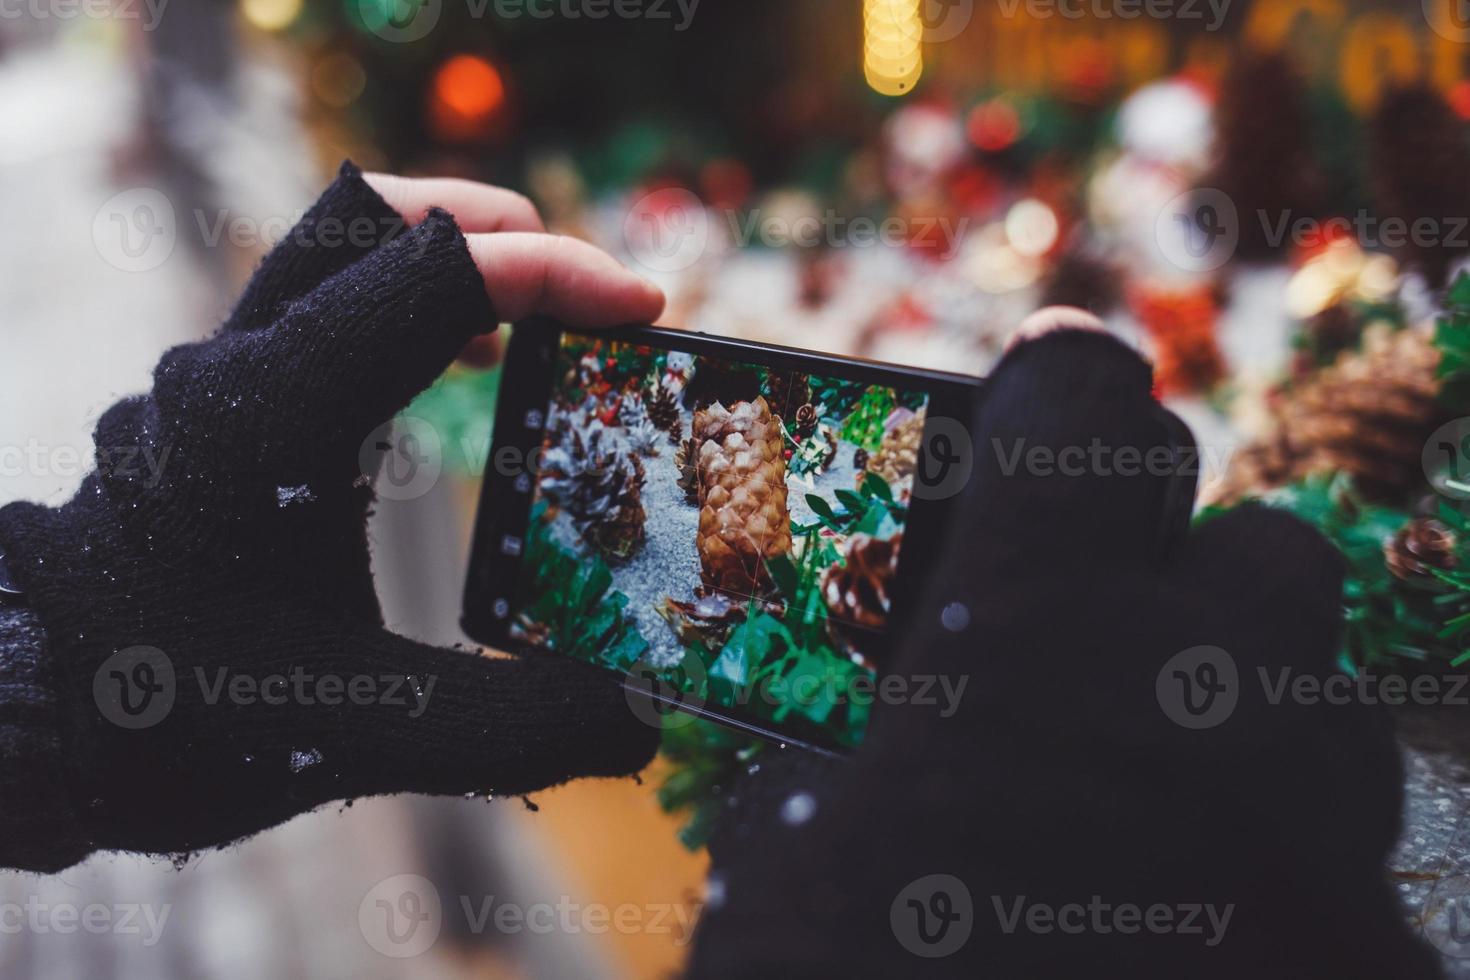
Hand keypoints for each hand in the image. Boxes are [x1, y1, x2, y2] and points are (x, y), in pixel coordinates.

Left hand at [0, 163, 663, 869]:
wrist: (27, 725)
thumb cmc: (165, 718)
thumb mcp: (357, 729)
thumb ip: (509, 726)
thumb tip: (640, 722)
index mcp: (271, 419)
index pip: (430, 275)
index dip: (552, 275)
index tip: (638, 309)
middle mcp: (235, 373)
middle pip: (366, 217)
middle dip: (493, 228)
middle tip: (583, 284)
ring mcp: (214, 384)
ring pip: (332, 253)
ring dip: (442, 262)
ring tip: (527, 320)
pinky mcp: (214, 413)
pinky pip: (317, 312)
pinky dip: (399, 310)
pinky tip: (447, 377)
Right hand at [690, 327, 1438, 977]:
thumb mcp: (807, 845)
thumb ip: (879, 713)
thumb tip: (919, 660)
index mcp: (1027, 627)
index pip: (1087, 395)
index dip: (1060, 395)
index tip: (1040, 422)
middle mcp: (1200, 693)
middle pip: (1256, 550)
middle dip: (1186, 587)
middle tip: (1101, 658)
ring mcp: (1315, 830)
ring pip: (1323, 702)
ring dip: (1249, 726)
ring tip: (1155, 807)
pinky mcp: (1378, 951)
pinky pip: (1349, 857)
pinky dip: (1281, 874)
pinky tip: (1196, 929)